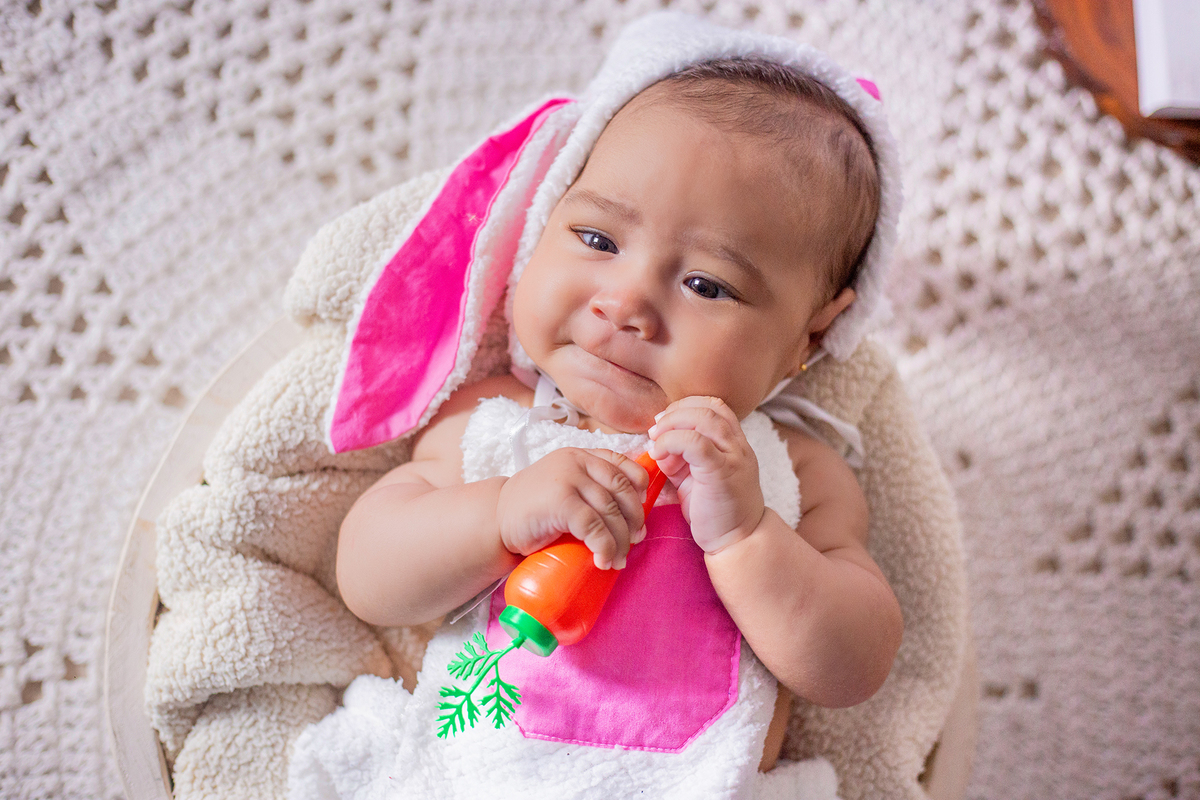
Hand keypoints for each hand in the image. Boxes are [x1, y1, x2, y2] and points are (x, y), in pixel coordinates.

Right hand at [496, 448, 648, 568]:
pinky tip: (603, 561)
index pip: (622, 464)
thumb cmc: (534, 509)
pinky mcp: (560, 502)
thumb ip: (591, 489)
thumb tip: (633, 519)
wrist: (496, 520)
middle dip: (634, 518)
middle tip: (635, 540)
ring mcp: (567, 480)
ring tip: (618, 559)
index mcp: (580, 455)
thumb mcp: (565, 487)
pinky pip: (594, 527)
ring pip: (610, 511)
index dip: (639, 486)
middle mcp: (576, 462)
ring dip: (621, 540)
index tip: (642, 508)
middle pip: (621, 489)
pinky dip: (604, 547)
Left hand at [647, 396, 764, 552]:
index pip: (714, 406)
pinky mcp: (722, 472)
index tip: (664, 423)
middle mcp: (738, 446)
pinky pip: (697, 443)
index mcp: (734, 444)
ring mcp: (733, 457)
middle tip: (656, 430)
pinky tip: (660, 456)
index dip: (685, 407)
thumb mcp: (696, 477)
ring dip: (673, 424)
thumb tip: (657, 444)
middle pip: (708, 407)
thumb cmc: (716, 511)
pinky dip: (672, 442)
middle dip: (675, 413)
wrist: (738, 541)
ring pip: (704, 419)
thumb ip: (682, 457)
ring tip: (657, 441)